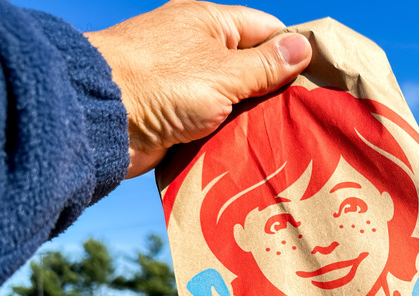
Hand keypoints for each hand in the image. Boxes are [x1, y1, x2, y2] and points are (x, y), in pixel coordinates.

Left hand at [85, 0, 311, 177]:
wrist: (97, 118)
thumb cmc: (162, 84)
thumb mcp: (224, 72)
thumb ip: (266, 65)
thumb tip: (303, 48)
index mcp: (210, 23)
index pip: (266, 30)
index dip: (294, 52)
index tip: (320, 79)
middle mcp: (198, 48)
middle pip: (252, 66)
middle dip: (277, 90)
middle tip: (308, 115)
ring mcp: (185, 82)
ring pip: (235, 98)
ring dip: (254, 117)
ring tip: (288, 137)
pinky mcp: (175, 113)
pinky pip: (214, 120)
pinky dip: (231, 133)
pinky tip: (255, 148)